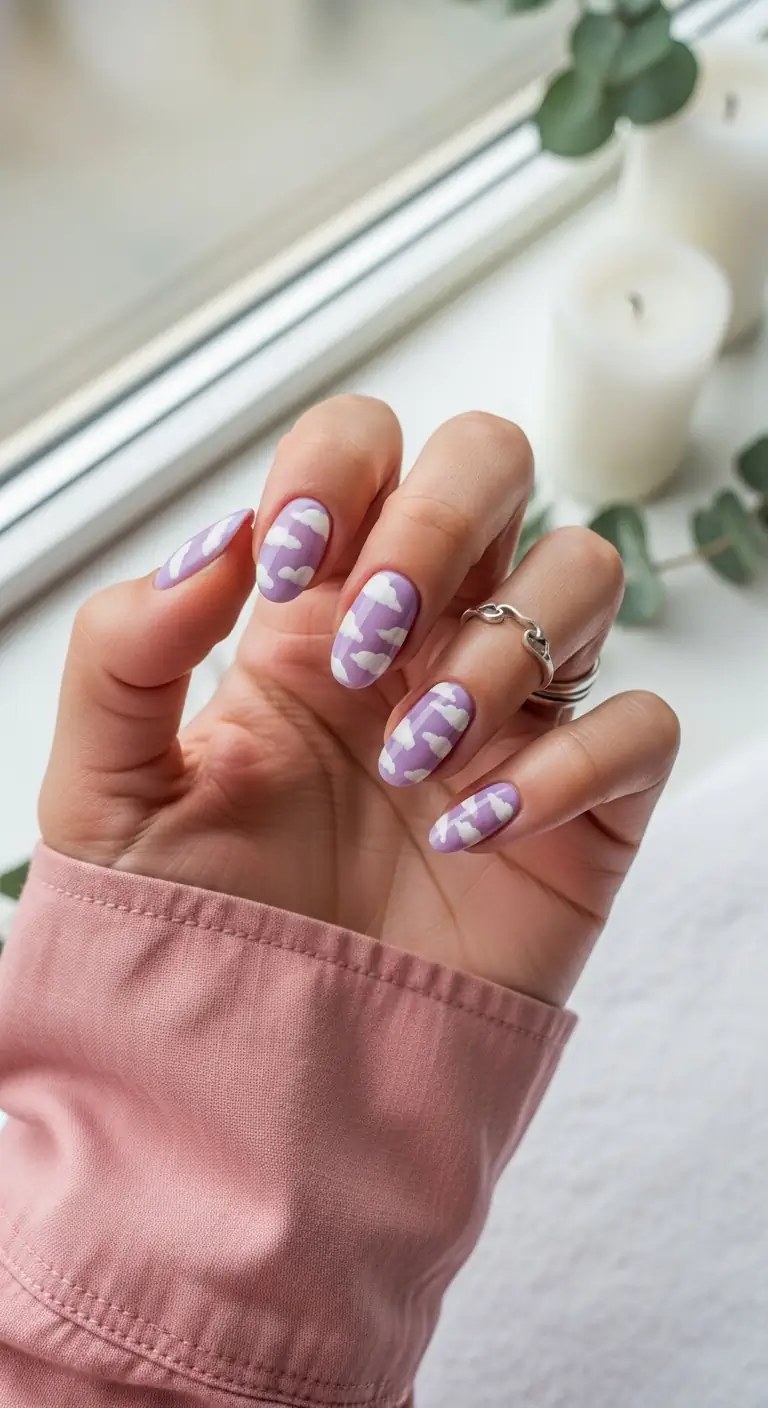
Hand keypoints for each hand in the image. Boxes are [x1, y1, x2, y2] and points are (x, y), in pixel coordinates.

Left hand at [40, 397, 678, 1004]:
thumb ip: (124, 651)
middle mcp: (422, 639)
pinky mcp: (584, 803)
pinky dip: (567, 764)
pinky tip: (473, 830)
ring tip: (412, 760)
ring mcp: (512, 713)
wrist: (264, 1078)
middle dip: (439, 521)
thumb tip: (213, 542)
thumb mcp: (107, 791)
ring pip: (582, 570)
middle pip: (492, 462)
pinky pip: (638, 725)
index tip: (292, 563)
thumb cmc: (192, 930)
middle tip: (369, 640)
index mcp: (312, 615)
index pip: (362, 449)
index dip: (340, 468)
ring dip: (496, 651)